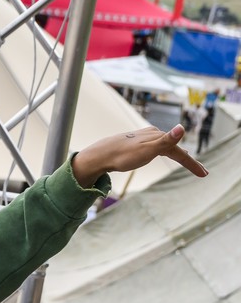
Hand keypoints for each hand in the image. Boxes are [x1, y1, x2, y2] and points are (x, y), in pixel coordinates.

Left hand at [71, 125, 205, 186]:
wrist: (99, 155)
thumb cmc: (123, 156)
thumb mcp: (148, 150)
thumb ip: (166, 141)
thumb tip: (182, 127)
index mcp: (158, 137)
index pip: (180, 152)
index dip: (192, 164)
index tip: (204, 175)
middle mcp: (152, 134)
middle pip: (174, 148)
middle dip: (188, 159)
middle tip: (201, 171)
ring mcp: (143, 137)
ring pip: (165, 146)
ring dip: (177, 153)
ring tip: (186, 158)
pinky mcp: (135, 141)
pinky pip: (154, 146)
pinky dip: (163, 150)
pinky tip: (162, 151)